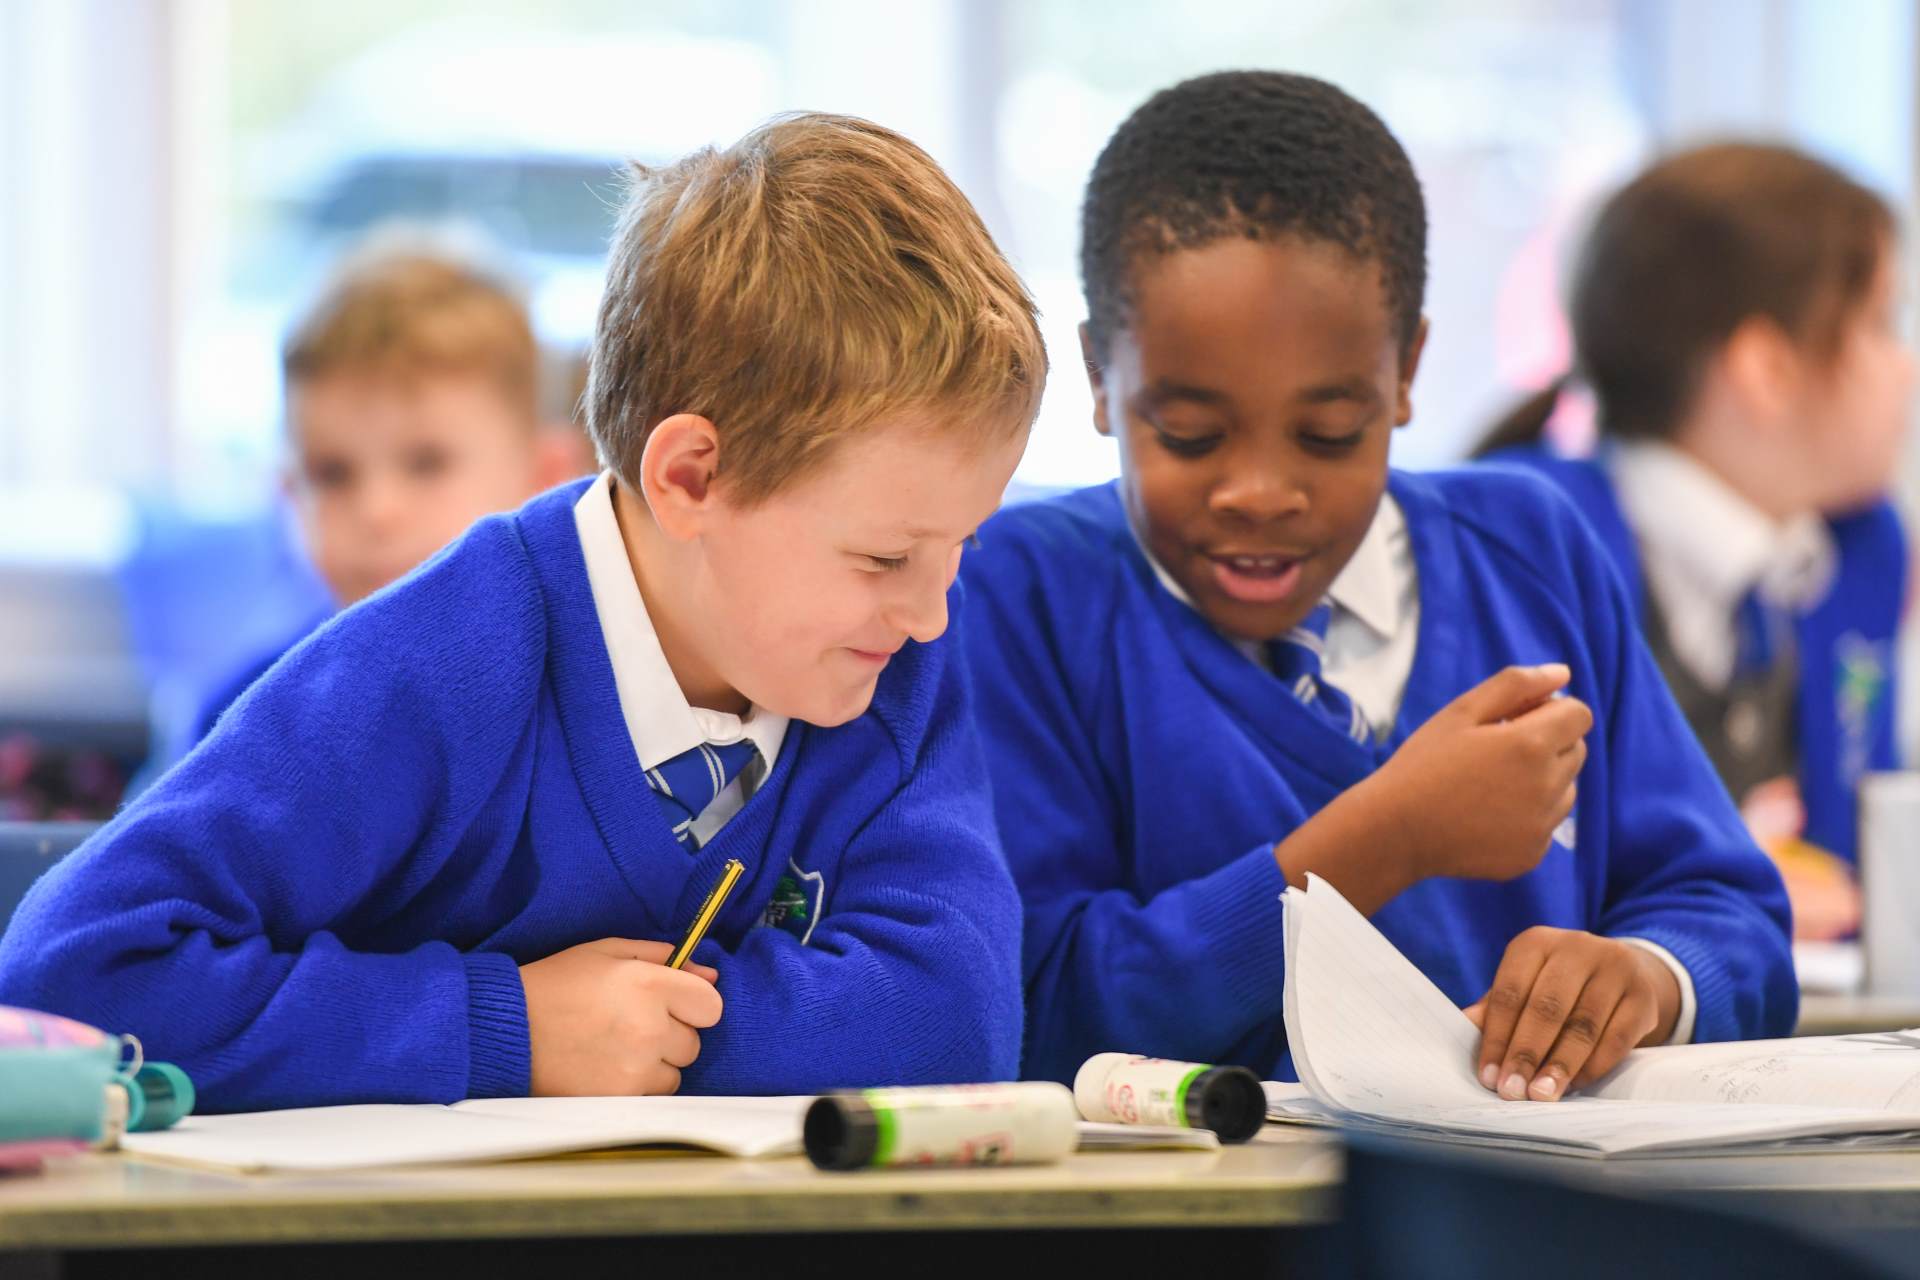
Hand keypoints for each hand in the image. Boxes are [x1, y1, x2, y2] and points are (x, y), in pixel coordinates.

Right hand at [519, 938, 722, 1095]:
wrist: (507, 1029)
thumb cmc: (555, 985)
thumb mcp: (606, 952)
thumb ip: (663, 957)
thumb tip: (708, 975)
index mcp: (649, 985)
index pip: (711, 1005)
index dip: (694, 1004)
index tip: (674, 1004)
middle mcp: (649, 1028)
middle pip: (694, 1042)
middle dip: (672, 1034)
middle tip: (632, 1024)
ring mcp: (635, 1067)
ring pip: (675, 1073)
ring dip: (656, 1063)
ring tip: (617, 1047)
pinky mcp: (620, 1098)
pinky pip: (652, 1095)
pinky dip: (638, 1085)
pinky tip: (607, 1067)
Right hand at [1368, 664, 1590, 884]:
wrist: (1395, 831)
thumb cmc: (1424, 763)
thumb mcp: (1461, 711)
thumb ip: (1516, 685)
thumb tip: (1563, 673)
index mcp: (1532, 744)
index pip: (1579, 714)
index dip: (1550, 710)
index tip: (1515, 719)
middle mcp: (1548, 786)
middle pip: (1577, 750)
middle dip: (1549, 743)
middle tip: (1498, 751)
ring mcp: (1542, 825)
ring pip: (1566, 789)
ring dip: (1543, 780)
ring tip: (1491, 785)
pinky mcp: (1533, 855)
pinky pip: (1547, 824)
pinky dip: (1528, 816)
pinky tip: (1487, 815)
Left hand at [1465, 927, 1678, 1101]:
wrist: (1624, 973)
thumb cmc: (1558, 986)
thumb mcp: (1525, 985)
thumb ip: (1496, 1007)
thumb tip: (1463, 1031)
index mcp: (1536, 942)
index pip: (1510, 992)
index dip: (1496, 1037)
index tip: (1488, 1076)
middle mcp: (1576, 947)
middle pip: (1546, 1008)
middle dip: (1526, 1054)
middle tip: (1513, 1092)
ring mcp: (1615, 968)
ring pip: (1583, 1025)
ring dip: (1559, 1066)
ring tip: (1541, 1095)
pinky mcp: (1643, 996)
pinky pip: (1617, 1038)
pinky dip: (1593, 1066)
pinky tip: (1574, 1086)